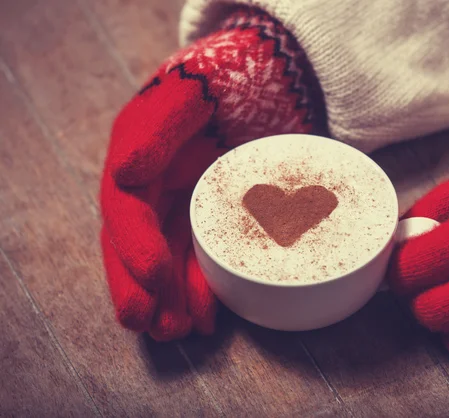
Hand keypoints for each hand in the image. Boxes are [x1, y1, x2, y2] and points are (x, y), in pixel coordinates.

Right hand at [99, 7, 318, 340]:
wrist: (254, 84)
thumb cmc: (218, 82)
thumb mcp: (188, 91)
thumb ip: (159, 127)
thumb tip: (125, 172)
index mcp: (137, 157)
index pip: (125, 209)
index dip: (134, 244)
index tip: (152, 274)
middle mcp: (152, 189)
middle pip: (138, 246)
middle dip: (144, 289)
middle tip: (157, 326)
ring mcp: (181, 206)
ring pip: (168, 261)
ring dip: (172, 299)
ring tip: (181, 331)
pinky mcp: (209, 219)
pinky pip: (201, 259)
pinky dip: (204, 288)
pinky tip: (211, 316)